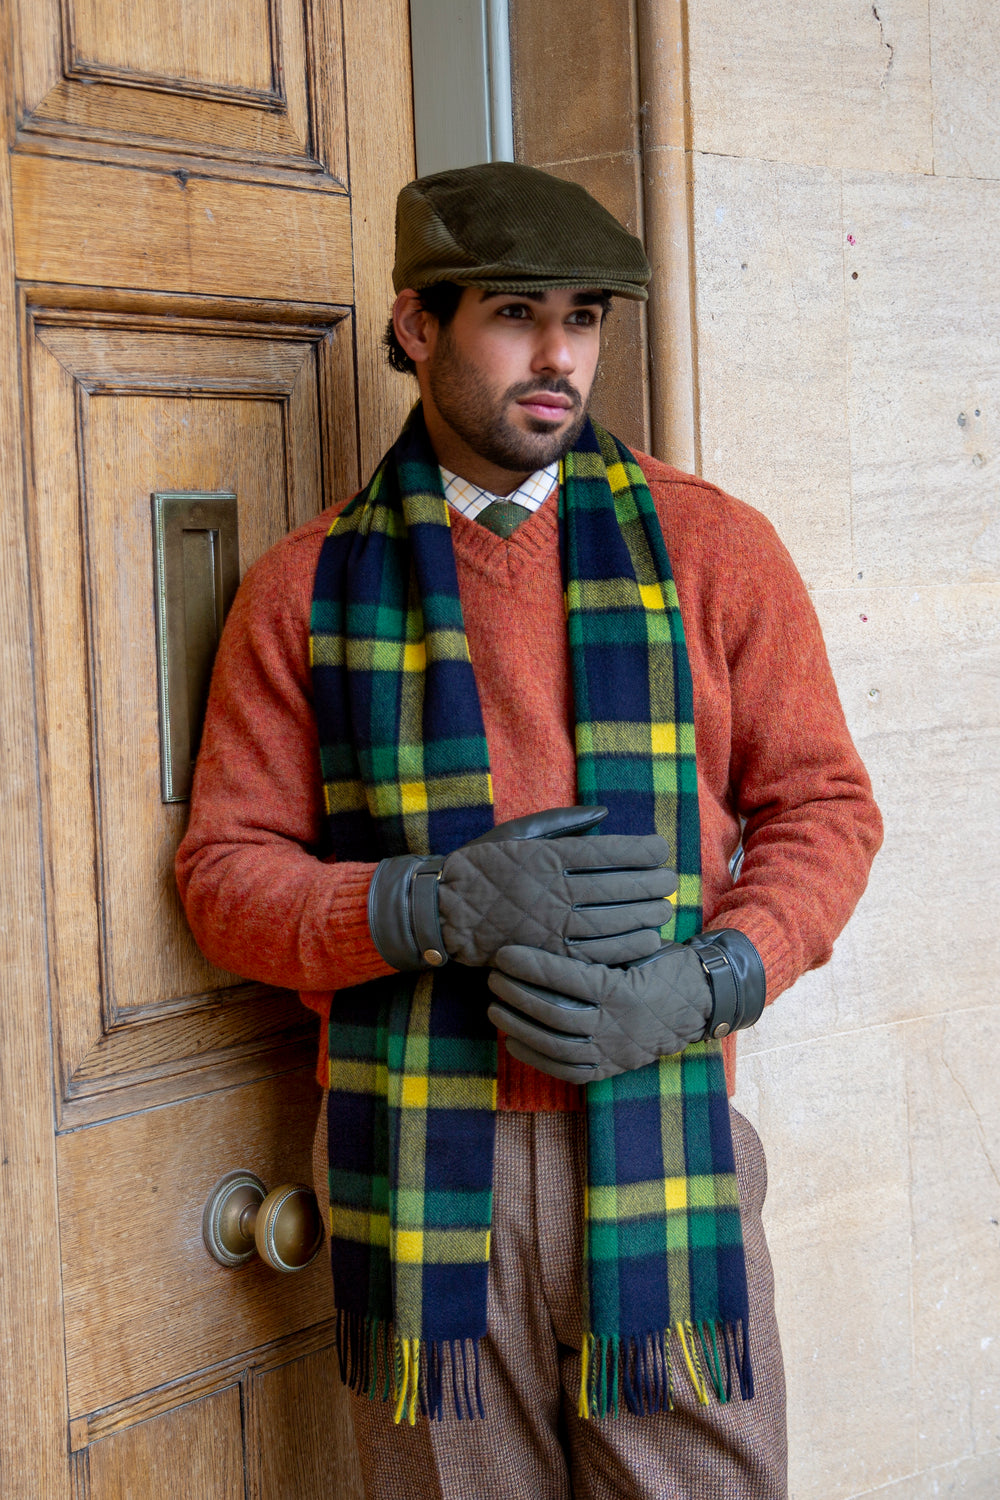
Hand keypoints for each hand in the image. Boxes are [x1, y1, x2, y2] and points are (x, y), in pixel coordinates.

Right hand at [367, 806, 676, 970]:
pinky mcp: (548, 955)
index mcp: (548, 857)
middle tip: (671, 881)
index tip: (660, 849)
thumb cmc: (483, 865)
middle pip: (618, 888)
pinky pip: (596, 953)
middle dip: (652, 883)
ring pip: (613, 922)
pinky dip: (626, 947)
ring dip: (645, 915)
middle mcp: (553, 891)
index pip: (609, 852)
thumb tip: (604, 813)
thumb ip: (563, 821)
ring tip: (664, 908)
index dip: (641, 851)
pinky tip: (646, 939)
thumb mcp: (518, 832)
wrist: (444, 910)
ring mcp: (551, 925)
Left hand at [487, 929, 765, 1081]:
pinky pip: (569, 1070)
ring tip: (494, 1007)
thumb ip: (602, 936)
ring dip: (519, 1026)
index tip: (504, 952)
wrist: (701, 999)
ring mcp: (615, 1051)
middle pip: (556, 1013)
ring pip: (557, 1044)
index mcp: (625, 989)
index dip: (531, 966)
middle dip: (518, 995)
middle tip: (492, 977)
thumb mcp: (639, 940)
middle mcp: (619, 1024)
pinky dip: (536, 1058)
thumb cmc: (662, 959)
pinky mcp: (612, 1068)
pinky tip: (512, 1042)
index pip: (569, 978)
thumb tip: (551, 914)